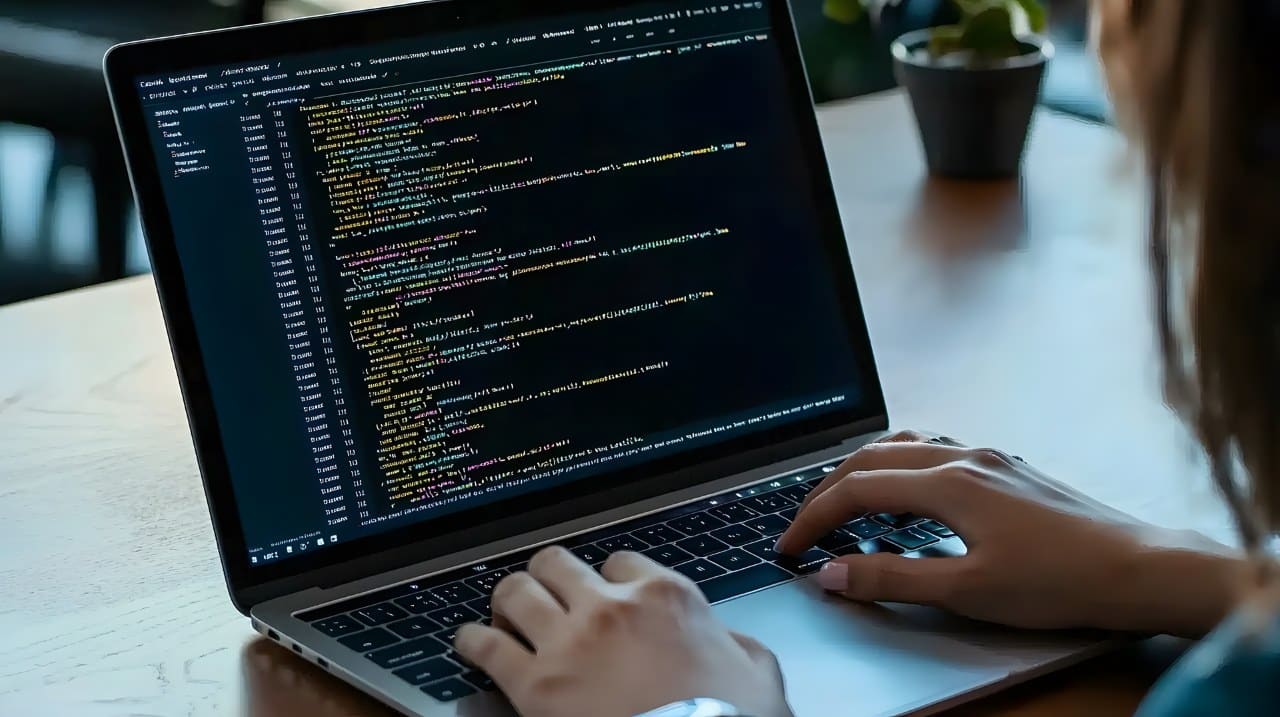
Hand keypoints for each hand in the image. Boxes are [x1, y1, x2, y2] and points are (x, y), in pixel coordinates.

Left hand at [453, 546, 792, 716]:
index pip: (620, 561)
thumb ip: (736, 644)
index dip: (609, 578)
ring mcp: (568, 642)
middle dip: (549, 576)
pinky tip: (469, 641)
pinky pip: (486, 645)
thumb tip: (728, 641)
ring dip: (508, 598)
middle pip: (557, 563)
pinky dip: (472, 640)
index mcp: (665, 596)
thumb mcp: (758, 673)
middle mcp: (611, 607)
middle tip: (545, 592)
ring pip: (516, 591)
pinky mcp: (534, 685)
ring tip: (503, 609)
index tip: (604, 594)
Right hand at [776, 431, 1246, 637]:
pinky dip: (903, 470)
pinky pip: (937, 454)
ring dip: (866, 472)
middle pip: (874, 459)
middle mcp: (964, 458)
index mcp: (947, 484)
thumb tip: (832, 573)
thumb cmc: (1057, 581)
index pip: (857, 489)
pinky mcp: (1011, 470)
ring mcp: (990, 458)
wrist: (1139, 568)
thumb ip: (893, 578)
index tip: (790, 548)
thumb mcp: (967, 590)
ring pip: (906, 449)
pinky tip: (914, 497)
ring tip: (848, 505)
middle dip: (830, 490)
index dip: (814, 517)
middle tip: (806, 527)